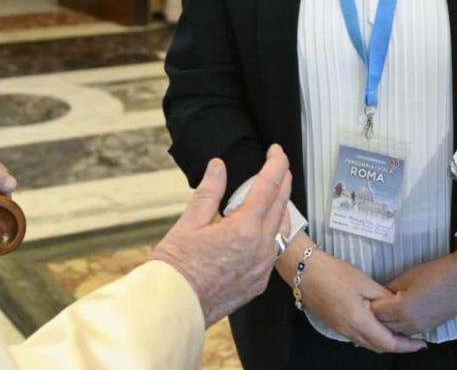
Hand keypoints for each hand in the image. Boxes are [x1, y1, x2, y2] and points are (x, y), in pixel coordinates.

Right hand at [149, 145, 293, 325]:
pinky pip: (274, 251)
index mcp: (244, 229)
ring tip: (276, 191)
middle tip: (279, 164)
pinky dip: (273, 231)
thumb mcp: (189, 222)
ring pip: (282, 229)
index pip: (269, 186)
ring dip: (281, 206)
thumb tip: (218, 166)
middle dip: (282, 180)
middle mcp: (260, 248)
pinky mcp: (258, 283)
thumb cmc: (175, 267)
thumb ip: (210, 191)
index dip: (275, 164)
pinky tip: (265, 226)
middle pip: (281, 205)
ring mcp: (262, 268)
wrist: (173, 307)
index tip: (276, 151)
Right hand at [281, 238, 425, 353]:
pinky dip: (372, 337)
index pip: (388, 342)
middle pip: (378, 347)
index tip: (422, 343)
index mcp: (359, 322)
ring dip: (385, 342)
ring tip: (400, 333)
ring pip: (368, 344)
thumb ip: (383, 297)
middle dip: (398, 345)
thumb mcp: (364, 282)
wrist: (304, 272)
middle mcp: (350, 332)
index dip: (407, 345)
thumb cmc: (335, 274)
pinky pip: (358, 338)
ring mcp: (341, 330)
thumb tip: (398, 306)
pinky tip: (379, 326)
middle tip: (414, 338)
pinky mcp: (335, 326)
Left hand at [370, 254, 456, 335]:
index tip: (368, 295)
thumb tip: (379, 295)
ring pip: (393, 331)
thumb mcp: (408, 276)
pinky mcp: (426, 329)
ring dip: (387, 321)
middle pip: (382, 324)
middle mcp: (408, 323)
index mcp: (401, 309)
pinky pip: (405, 331)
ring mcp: (418, 328)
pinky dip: (398, 325)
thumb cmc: (437, 274)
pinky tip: (399, 312)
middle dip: (376, 314)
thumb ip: (390, 288)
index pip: (375, 312)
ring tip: (386, 306)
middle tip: (374, 301)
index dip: (370, 303)